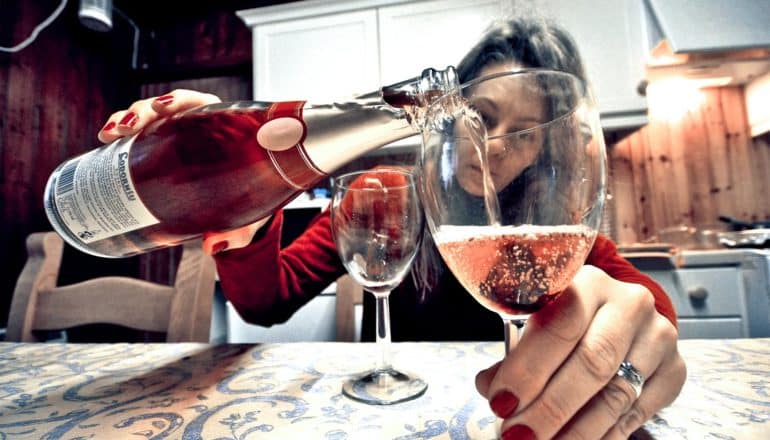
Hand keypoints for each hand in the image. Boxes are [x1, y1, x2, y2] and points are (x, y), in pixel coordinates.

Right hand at [99, 89, 269, 254]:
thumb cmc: (252, 202)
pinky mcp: (159, 147)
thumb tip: (209, 245)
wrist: (243, 209)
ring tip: (109, 135)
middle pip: (165, 108)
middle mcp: (196, 124)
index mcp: (223, 126)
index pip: (199, 104)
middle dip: (141, 112)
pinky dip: (120, 134)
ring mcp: (174, 133)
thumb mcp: (247, 217)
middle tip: (127, 128)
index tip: (162, 108)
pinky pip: (137, 135)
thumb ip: (235, 233)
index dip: (179, 101)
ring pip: (146, 117)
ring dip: (124, 120)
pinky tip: (105, 141)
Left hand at [475, 265, 685, 438]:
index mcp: (587, 282)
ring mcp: (658, 336)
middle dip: (549, 408)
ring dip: (574, 431)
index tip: (501, 402)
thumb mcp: (539, 322)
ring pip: (616, 394)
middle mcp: (629, 303)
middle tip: (517, 435)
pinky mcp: (675, 369)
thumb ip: (515, 355)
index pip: (559, 326)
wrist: (620, 316)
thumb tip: (489, 387)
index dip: (528, 369)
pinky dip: (604, 436)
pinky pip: (638, 413)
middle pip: (591, 362)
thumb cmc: (568, 320)